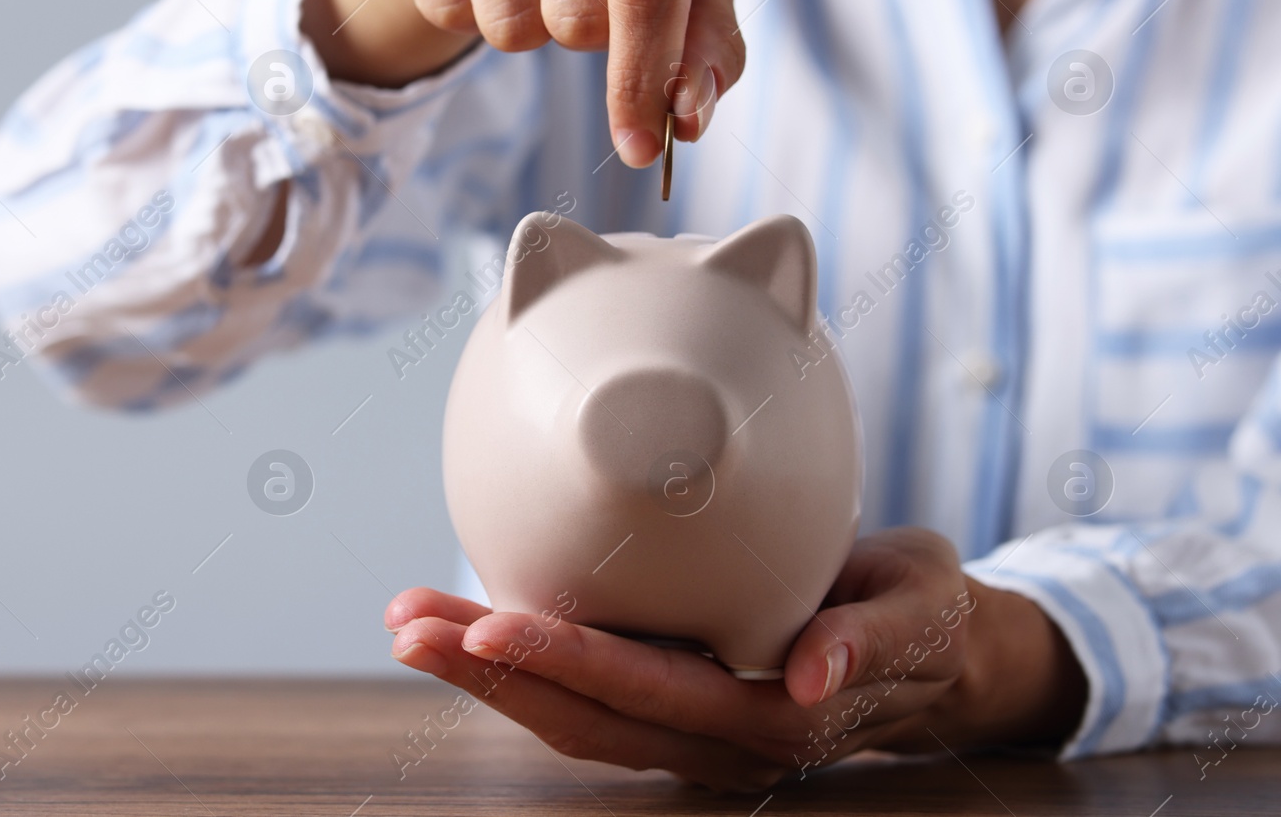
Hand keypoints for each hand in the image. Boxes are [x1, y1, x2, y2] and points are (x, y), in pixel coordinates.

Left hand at [385, 528, 1086, 790]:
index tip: (491, 625)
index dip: (567, 662)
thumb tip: (809, 678)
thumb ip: (871, 638)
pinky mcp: (674, 708)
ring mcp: (690, 732)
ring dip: (486, 675)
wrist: (939, 655)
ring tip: (412, 624)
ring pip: (570, 717)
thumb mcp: (922, 608)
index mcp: (772, 719)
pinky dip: (519, 669)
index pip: (650, 691)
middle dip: (490, 672)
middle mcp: (719, 740)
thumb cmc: (926, 615)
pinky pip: (585, 702)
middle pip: (584, 716)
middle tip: (409, 624)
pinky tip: (469, 631)